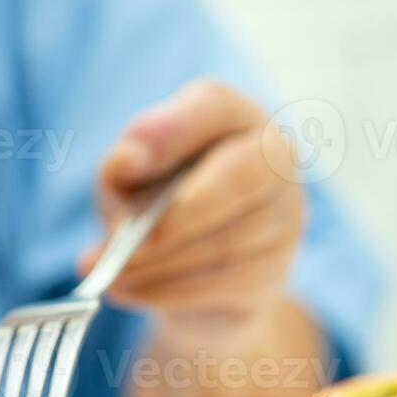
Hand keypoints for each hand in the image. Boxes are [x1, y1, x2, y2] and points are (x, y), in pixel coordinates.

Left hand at [84, 80, 303, 339]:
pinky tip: (128, 291)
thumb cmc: (155, 207)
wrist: (189, 278)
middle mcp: (274, 157)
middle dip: (177, 214)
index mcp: (231, 116)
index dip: (171, 132)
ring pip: (226, 242)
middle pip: (241, 177)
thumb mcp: (126, 179)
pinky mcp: (274, 273)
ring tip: (111, 274)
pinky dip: (166, 291)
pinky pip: (223, 284)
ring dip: (158, 264)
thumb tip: (128, 161)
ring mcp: (284, 217)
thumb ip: (123, 165)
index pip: (214, 105)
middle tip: (126, 243)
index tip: (127, 162)